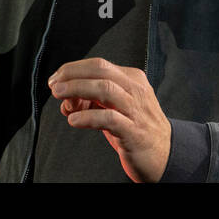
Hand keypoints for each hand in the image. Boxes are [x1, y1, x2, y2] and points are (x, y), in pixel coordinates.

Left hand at [48, 57, 171, 182]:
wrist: (164, 154)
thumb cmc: (136, 128)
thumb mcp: (116, 107)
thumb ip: (93, 99)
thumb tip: (66, 98)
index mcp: (131, 79)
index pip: (99, 64)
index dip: (73, 68)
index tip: (56, 78)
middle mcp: (135, 90)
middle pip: (101, 70)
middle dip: (73, 74)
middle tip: (54, 85)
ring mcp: (136, 110)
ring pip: (105, 89)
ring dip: (77, 89)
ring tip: (60, 97)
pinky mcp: (134, 131)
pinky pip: (109, 118)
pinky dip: (88, 117)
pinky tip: (74, 120)